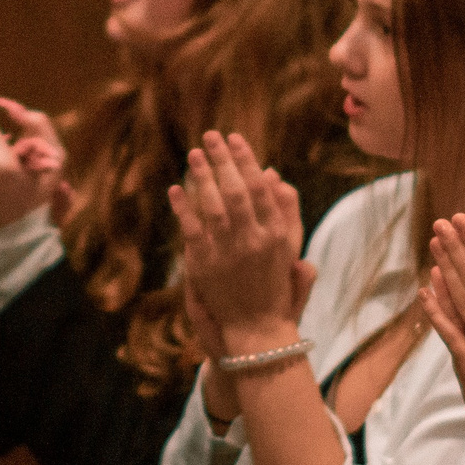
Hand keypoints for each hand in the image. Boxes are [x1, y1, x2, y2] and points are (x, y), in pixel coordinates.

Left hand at [168, 133, 302, 346]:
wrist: (257, 328)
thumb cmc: (274, 283)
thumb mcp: (291, 246)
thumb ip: (286, 209)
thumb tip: (271, 174)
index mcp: (276, 232)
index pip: (260, 186)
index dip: (246, 159)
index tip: (234, 138)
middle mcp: (253, 239)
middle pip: (236, 189)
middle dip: (222, 159)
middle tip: (210, 136)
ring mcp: (228, 252)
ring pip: (213, 205)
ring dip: (202, 176)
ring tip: (193, 154)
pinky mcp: (204, 265)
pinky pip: (191, 228)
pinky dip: (182, 206)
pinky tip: (174, 188)